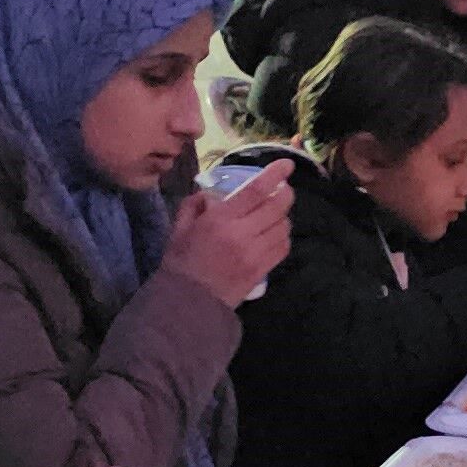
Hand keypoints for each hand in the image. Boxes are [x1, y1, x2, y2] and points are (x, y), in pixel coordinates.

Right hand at [164, 164, 293, 307]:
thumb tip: (211, 195)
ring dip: (283, 217)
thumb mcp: (180, 228)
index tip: (287, 164)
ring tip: (274, 215)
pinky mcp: (262, 271)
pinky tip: (274, 235)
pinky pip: (283, 247)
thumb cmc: (181, 261)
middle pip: (278, 207)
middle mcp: (242, 234)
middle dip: (285, 194)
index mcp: (220, 219)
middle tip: (282, 190)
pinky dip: (283, 237)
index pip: (256, 191)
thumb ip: (194, 205)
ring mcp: (255, 254)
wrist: (188, 302)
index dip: (275, 175)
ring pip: (284, 227)